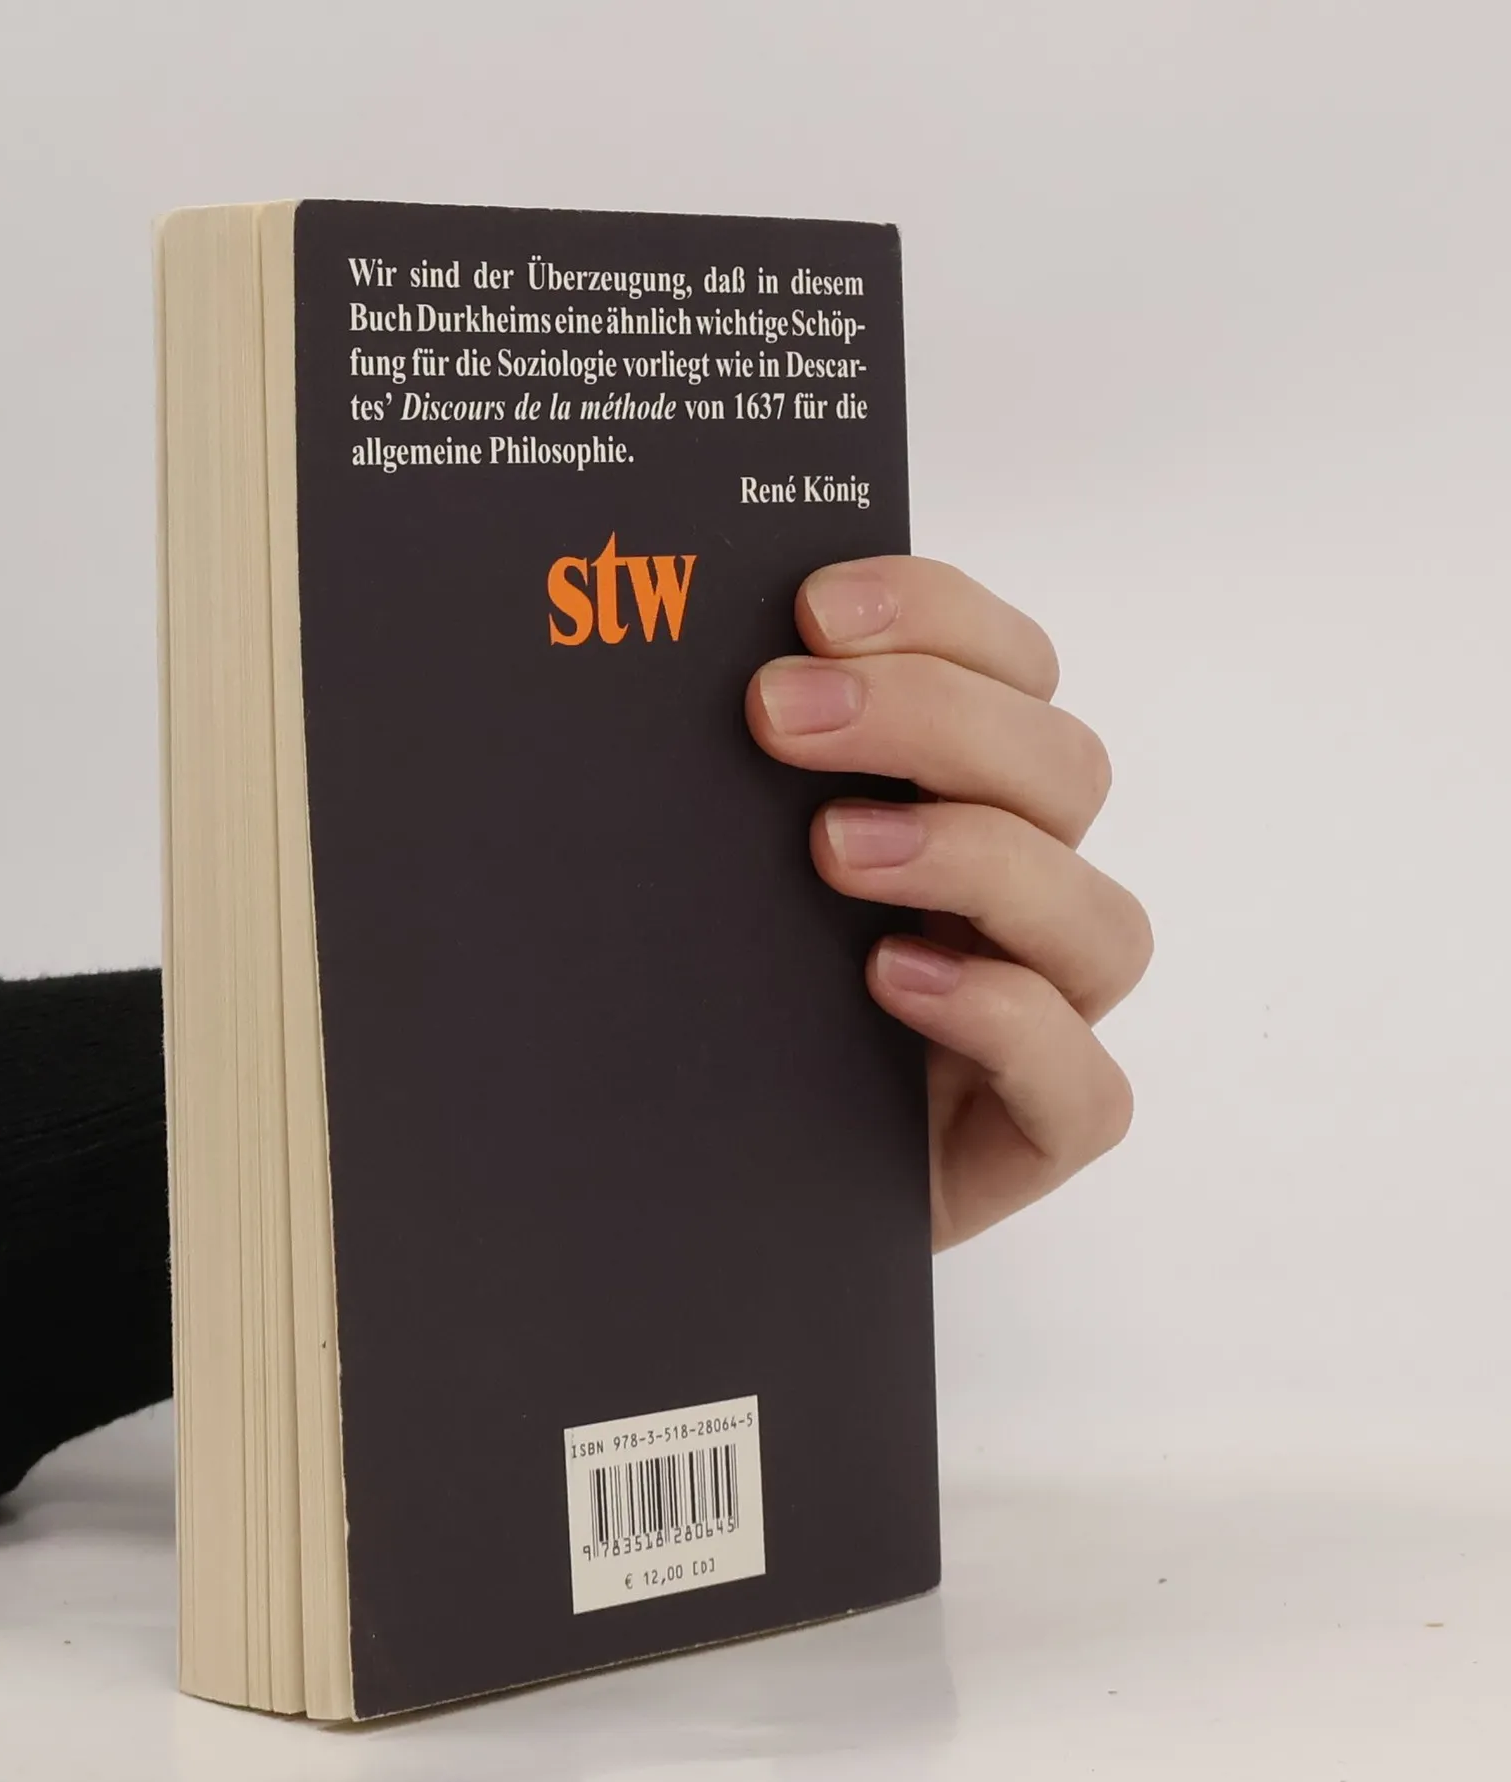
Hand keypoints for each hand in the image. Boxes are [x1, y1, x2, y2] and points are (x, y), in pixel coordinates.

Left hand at [747, 557, 1150, 1250]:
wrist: (680, 1172)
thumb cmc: (702, 998)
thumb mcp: (709, 866)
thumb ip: (731, 772)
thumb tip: (681, 664)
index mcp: (957, 800)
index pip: (1011, 670)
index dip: (938, 614)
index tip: (814, 609)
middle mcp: (1015, 897)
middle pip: (1061, 770)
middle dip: (929, 718)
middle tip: (780, 715)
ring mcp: (1039, 1018)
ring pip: (1100, 920)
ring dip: (973, 857)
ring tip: (833, 852)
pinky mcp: (1029, 1136)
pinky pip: (1082, 1088)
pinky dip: (1005, 1021)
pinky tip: (894, 981)